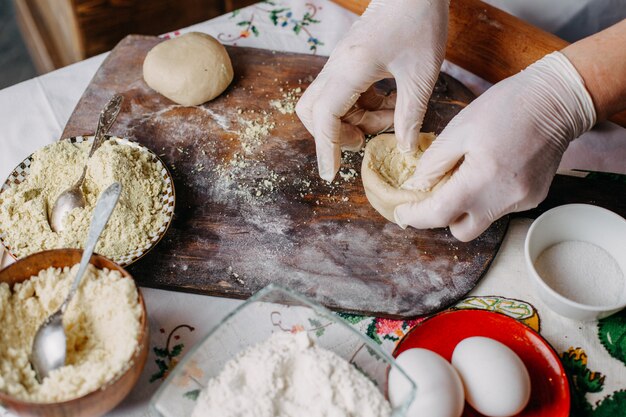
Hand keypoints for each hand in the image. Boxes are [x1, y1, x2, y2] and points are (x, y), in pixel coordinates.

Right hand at [296, 0, 449, 180]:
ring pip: (327, 104)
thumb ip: (410, 116)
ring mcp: (340, 63)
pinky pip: (343, 93)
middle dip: (335, 134)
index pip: (325, 117)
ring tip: (391, 118)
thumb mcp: (421, 75)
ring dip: (354, 121)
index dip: (326, 149)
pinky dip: (361, 107)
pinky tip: (390, 105)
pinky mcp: (349, 61)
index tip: (331, 174)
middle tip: (366, 141)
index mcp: (351, 69)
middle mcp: (337, 66)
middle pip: (313, 111)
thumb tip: (405, 149)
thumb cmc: (420, 22)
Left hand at [395, 52, 596, 240]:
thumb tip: (415, 187)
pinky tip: (491, 170)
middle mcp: (503, 199)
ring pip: (482, 220)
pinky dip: (488, 197)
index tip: (402, 212)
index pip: (439, 215)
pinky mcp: (534, 197)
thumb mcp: (459, 129)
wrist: (557, 99)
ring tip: (465, 174)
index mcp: (480, 181)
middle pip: (461, 230)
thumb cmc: (506, 106)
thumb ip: (434, 163)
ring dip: (467, 206)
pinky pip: (501, 208)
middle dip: (443, 217)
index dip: (416, 216)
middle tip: (434, 194)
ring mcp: (522, 201)